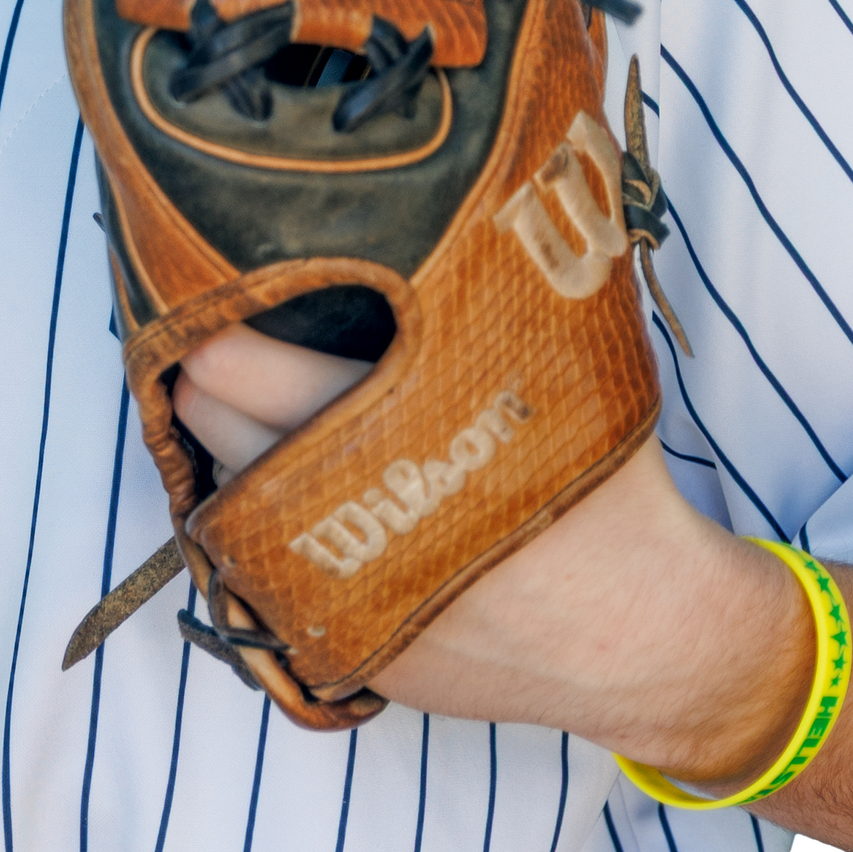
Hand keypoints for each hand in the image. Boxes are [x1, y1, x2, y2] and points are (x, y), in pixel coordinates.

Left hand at [173, 326, 809, 773]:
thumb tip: (442, 205)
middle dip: (216, 377)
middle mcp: (326, 521)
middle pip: (206, 422)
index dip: (221, 320)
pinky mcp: (322, 646)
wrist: (645, 642)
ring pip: (219, 495)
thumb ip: (484, 298)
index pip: (228, 366)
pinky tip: (305, 494)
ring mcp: (316, 595)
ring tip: (273, 413)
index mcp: (377, 437)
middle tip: (243, 339)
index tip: (234, 293)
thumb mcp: (563, 371)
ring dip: (236, 451)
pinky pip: (247, 567)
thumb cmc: (612, 495)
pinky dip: (262, 525)